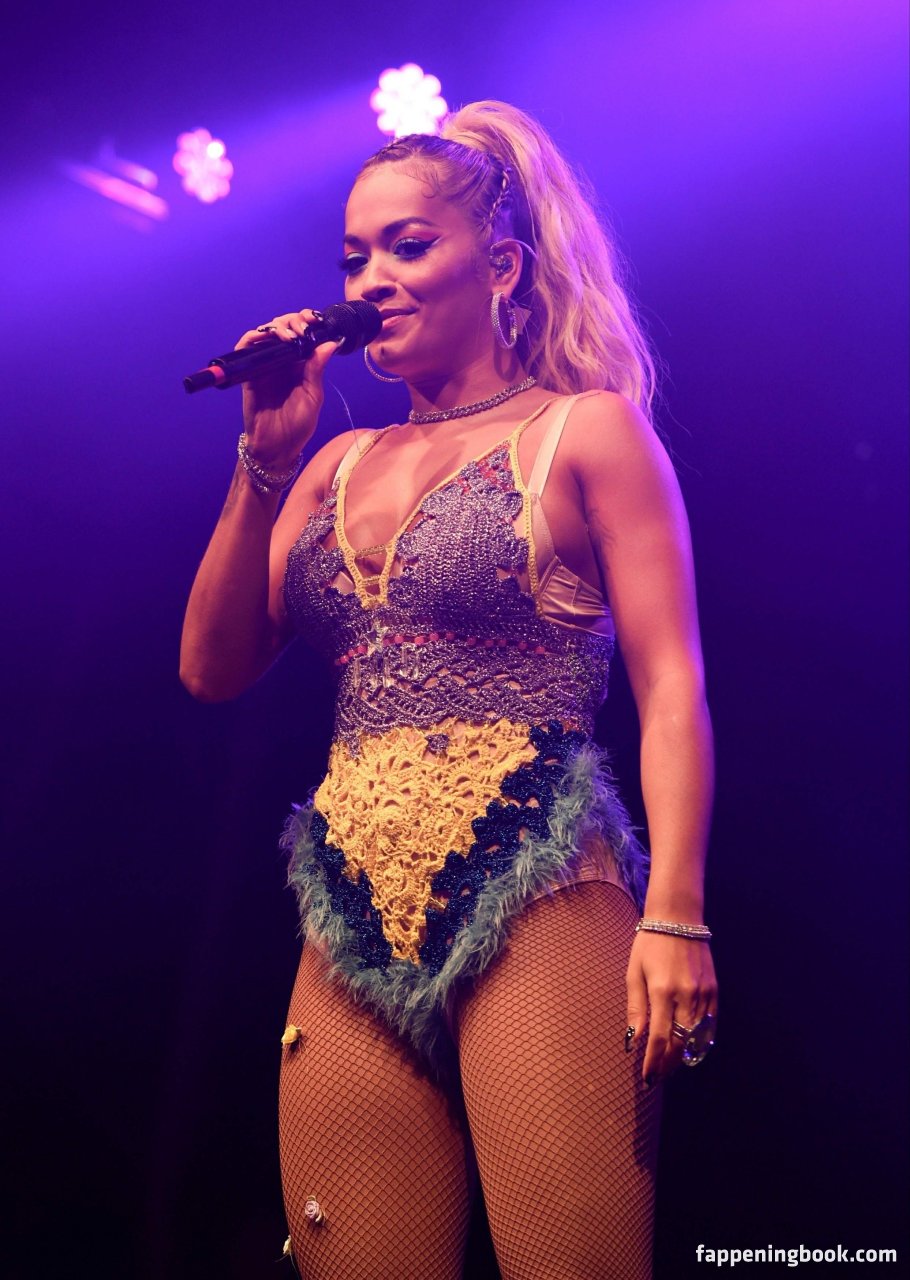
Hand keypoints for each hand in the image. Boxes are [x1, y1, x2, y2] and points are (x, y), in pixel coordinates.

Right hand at [235, 308, 339, 467]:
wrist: (277, 447)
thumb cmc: (297, 426)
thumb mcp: (313, 396)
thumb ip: (317, 368)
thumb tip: (331, 343)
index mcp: (299, 364)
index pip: (301, 333)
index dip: (306, 321)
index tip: (315, 320)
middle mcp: (281, 360)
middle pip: (283, 327)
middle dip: (294, 321)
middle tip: (302, 329)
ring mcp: (264, 365)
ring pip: (266, 333)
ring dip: (277, 326)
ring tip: (289, 334)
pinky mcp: (249, 373)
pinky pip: (245, 348)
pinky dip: (253, 337)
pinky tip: (267, 336)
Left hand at [626, 930, 717, 1083]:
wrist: (678, 919)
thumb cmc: (649, 944)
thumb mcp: (634, 972)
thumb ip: (636, 1008)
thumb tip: (634, 1040)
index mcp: (662, 990)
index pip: (660, 1038)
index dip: (654, 1062)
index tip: (647, 1078)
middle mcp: (686, 994)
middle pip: (682, 1043)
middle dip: (669, 1064)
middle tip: (658, 1075)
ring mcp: (704, 993)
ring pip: (697, 1038)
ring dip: (684, 1056)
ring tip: (671, 1066)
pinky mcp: (715, 990)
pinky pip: (710, 1025)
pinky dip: (701, 1041)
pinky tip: (690, 1048)